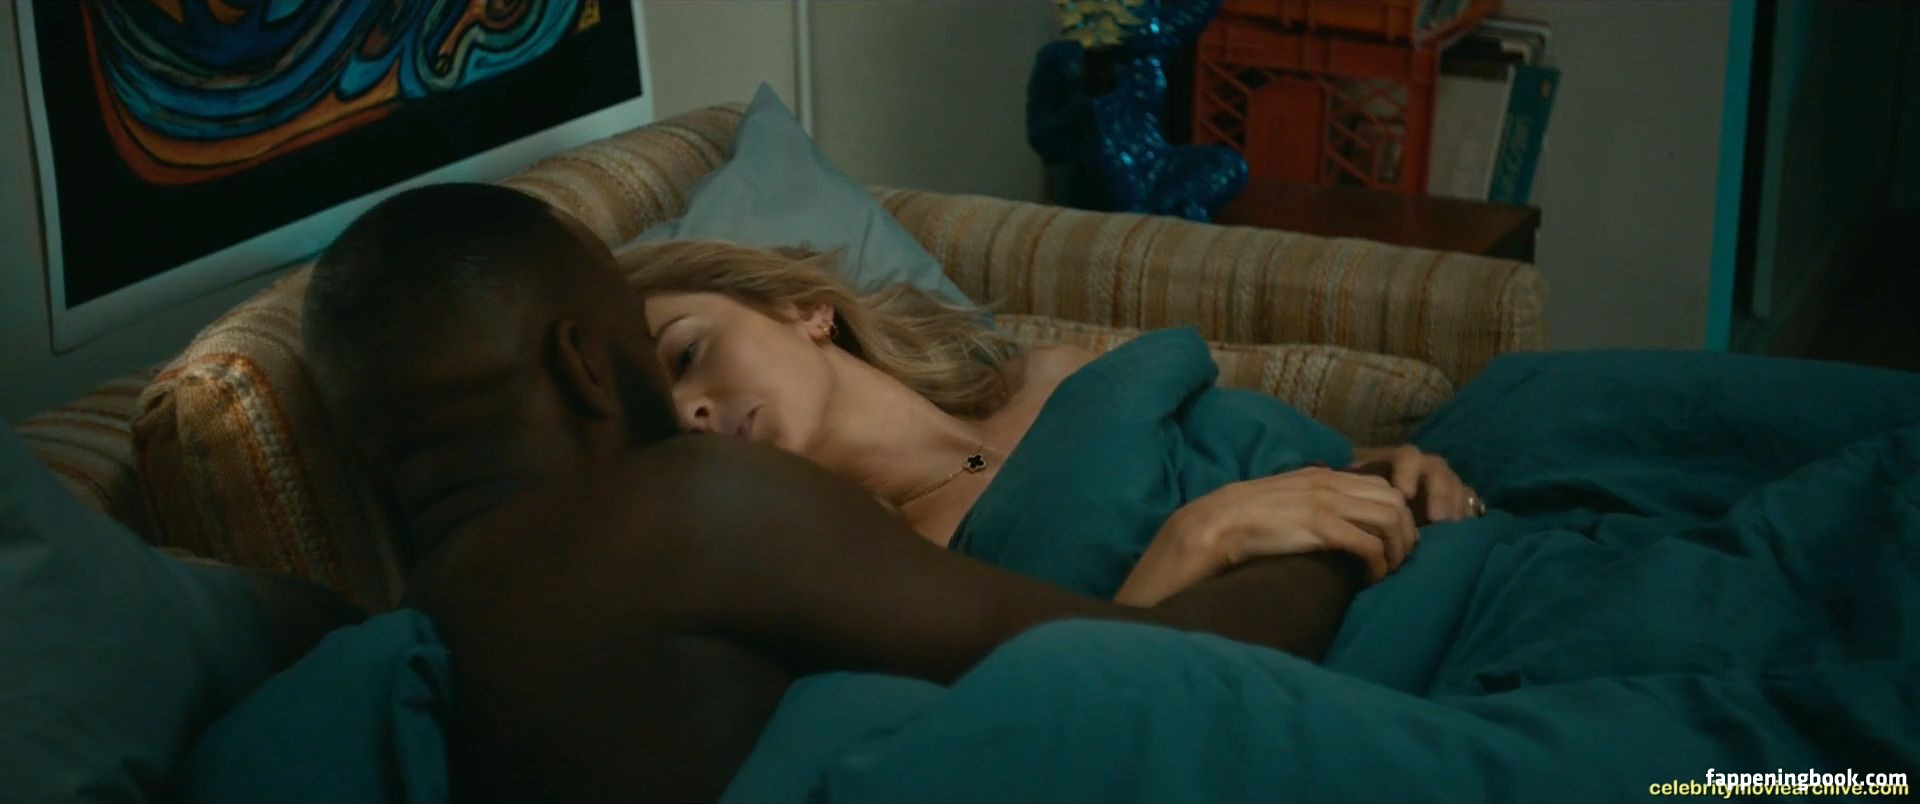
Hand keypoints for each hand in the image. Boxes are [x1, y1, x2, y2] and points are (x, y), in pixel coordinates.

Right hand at [1114, 467, 1417, 605]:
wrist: (1218, 522)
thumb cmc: (1249, 518)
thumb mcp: (1287, 498)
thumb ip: (1312, 499)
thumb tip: (1332, 516)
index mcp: (1325, 476)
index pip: (1384, 487)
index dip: (1398, 516)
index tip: (1391, 543)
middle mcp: (1332, 484)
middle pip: (1396, 503)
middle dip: (1406, 535)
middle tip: (1396, 561)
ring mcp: (1328, 504)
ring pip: (1391, 521)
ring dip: (1396, 551)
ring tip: (1384, 572)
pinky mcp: (1321, 527)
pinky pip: (1370, 545)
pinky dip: (1378, 565)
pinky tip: (1368, 579)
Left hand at [1349, 445, 1481, 524]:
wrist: (1388, 501)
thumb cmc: (1363, 495)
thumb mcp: (1355, 487)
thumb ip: (1351, 488)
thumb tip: (1333, 492)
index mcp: (1400, 460)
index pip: (1407, 456)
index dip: (1407, 472)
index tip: (1403, 494)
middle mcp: (1426, 467)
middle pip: (1439, 471)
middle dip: (1440, 494)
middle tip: (1438, 519)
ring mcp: (1446, 482)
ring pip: (1458, 486)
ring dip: (1456, 507)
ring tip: (1450, 529)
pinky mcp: (1459, 498)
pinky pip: (1471, 502)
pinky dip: (1469, 514)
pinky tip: (1466, 530)